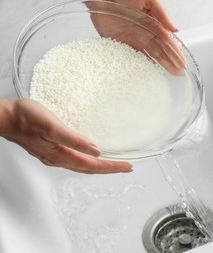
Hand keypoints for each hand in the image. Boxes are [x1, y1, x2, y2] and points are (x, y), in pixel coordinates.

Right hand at [0, 99, 131, 173]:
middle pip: (90, 168)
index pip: (93, 165)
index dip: (112, 166)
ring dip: (99, 165)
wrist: (4, 117)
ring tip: (113, 163)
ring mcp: (54, 155)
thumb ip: (75, 140)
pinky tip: (90, 155)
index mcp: (61, 155)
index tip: (127, 166)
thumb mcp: (53, 127)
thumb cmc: (25, 118)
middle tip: (126, 167)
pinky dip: (88, 160)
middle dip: (109, 169)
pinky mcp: (50, 149)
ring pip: (83, 166)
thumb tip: (96, 150)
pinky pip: (75, 160)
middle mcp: (58, 159)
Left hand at [72, 0, 186, 74]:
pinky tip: (147, 72)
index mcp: (153, 23)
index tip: (183, 63)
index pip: (168, 41)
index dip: (176, 52)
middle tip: (179, 73)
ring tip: (169, 75)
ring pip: (149, 55)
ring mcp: (133, 39)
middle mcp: (145, 32)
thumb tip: (175, 29)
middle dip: (171, 62)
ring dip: (159, 65)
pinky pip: (131, 56)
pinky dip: (139, 64)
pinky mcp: (119, 43)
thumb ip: (162, 13)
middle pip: (160, 51)